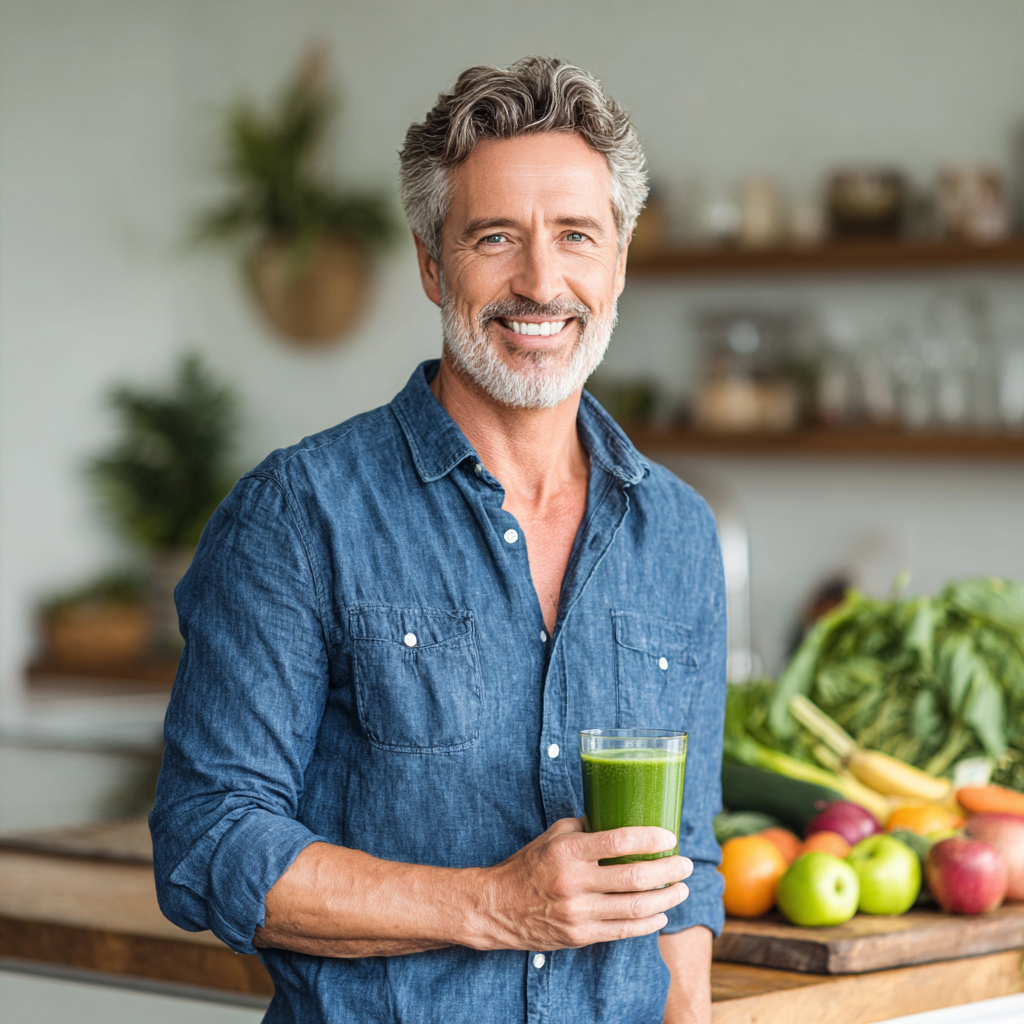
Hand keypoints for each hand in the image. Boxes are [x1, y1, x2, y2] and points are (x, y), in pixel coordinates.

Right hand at [468, 817, 691, 951]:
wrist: (497, 906)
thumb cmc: (529, 865)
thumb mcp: (553, 836)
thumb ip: (585, 827)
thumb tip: (621, 817)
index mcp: (568, 850)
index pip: (618, 841)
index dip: (650, 839)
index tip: (669, 836)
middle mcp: (573, 881)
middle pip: (634, 877)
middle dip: (668, 871)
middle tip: (685, 864)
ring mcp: (577, 913)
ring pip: (634, 908)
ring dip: (666, 898)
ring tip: (681, 889)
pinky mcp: (579, 936)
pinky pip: (623, 931)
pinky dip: (648, 922)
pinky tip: (661, 912)